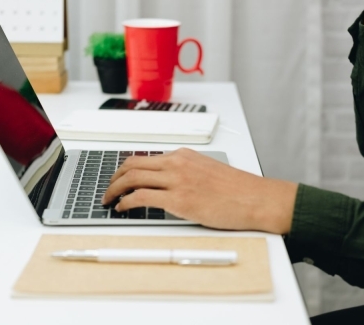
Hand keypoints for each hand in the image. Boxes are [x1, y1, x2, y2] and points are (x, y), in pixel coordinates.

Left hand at [102, 148, 297, 233]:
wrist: (256, 198)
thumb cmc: (238, 189)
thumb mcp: (207, 170)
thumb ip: (185, 172)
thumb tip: (167, 184)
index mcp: (184, 155)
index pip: (145, 158)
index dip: (126, 169)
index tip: (119, 178)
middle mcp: (177, 163)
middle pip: (133, 165)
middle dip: (114, 178)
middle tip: (107, 190)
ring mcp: (177, 180)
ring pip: (133, 178)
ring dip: (115, 190)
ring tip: (109, 200)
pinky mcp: (179, 200)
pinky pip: (142, 197)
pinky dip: (127, 202)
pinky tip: (123, 208)